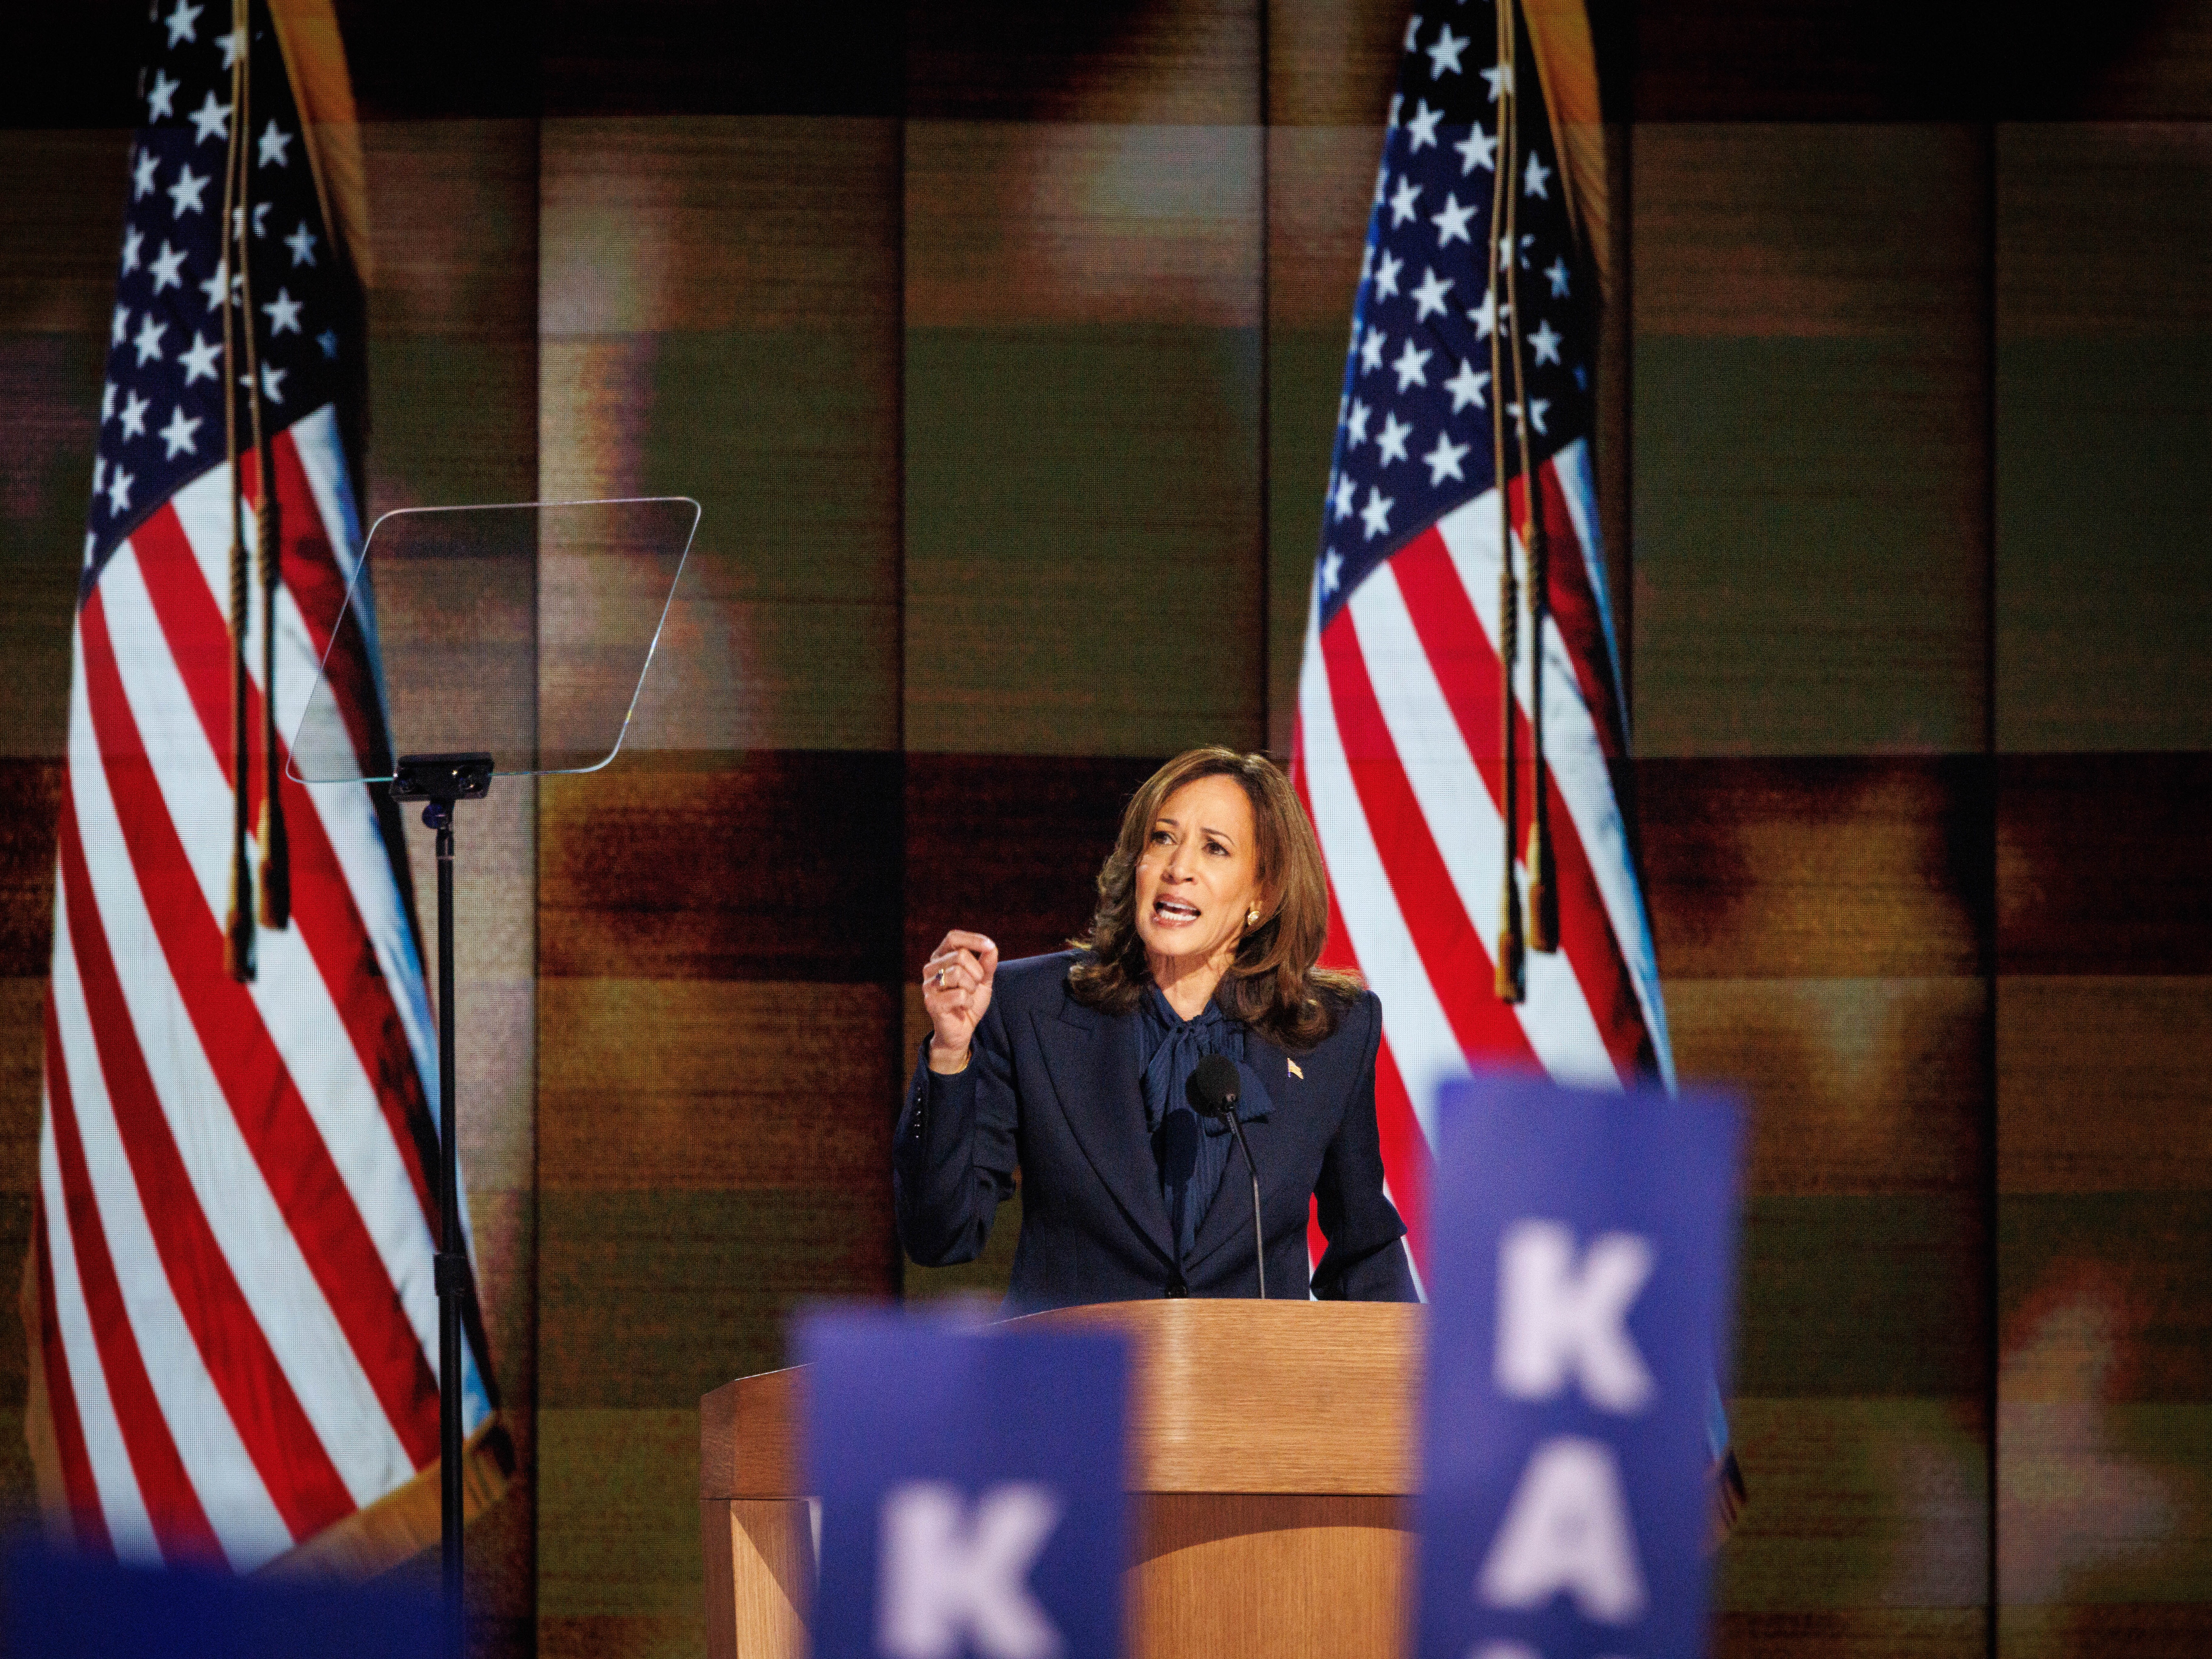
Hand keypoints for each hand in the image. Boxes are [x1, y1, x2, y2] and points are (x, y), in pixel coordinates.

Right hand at [922, 930, 997, 1071]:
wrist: (961, 1031)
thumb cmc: (969, 1001)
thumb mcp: (982, 980)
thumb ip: (987, 963)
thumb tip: (992, 948)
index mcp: (941, 958)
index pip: (953, 938)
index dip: (972, 939)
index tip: (990, 946)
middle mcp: (930, 968)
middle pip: (960, 955)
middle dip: (976, 972)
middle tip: (974, 986)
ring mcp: (928, 985)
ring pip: (958, 972)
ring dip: (972, 987)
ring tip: (968, 996)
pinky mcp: (931, 1002)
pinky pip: (959, 994)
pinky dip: (968, 1001)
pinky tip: (963, 1007)